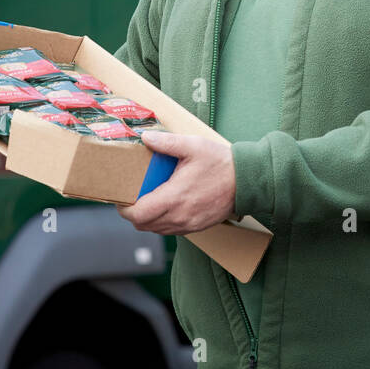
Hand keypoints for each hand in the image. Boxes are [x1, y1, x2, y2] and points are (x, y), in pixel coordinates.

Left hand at [117, 131, 236, 234]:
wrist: (247, 181)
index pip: (138, 215)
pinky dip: (163, 221)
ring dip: (148, 218)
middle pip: (143, 225)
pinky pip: (171, 230)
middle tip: (134, 196)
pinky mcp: (197, 227)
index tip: (122, 198)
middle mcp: (180, 216)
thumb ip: (166, 142)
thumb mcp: (193, 146)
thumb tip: (145, 138)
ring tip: (149, 200)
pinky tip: (167, 205)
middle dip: (134, 213)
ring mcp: (189, 224)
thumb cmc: (221, 163)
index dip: (124, 209)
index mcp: (175, 197)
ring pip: (156, 229)